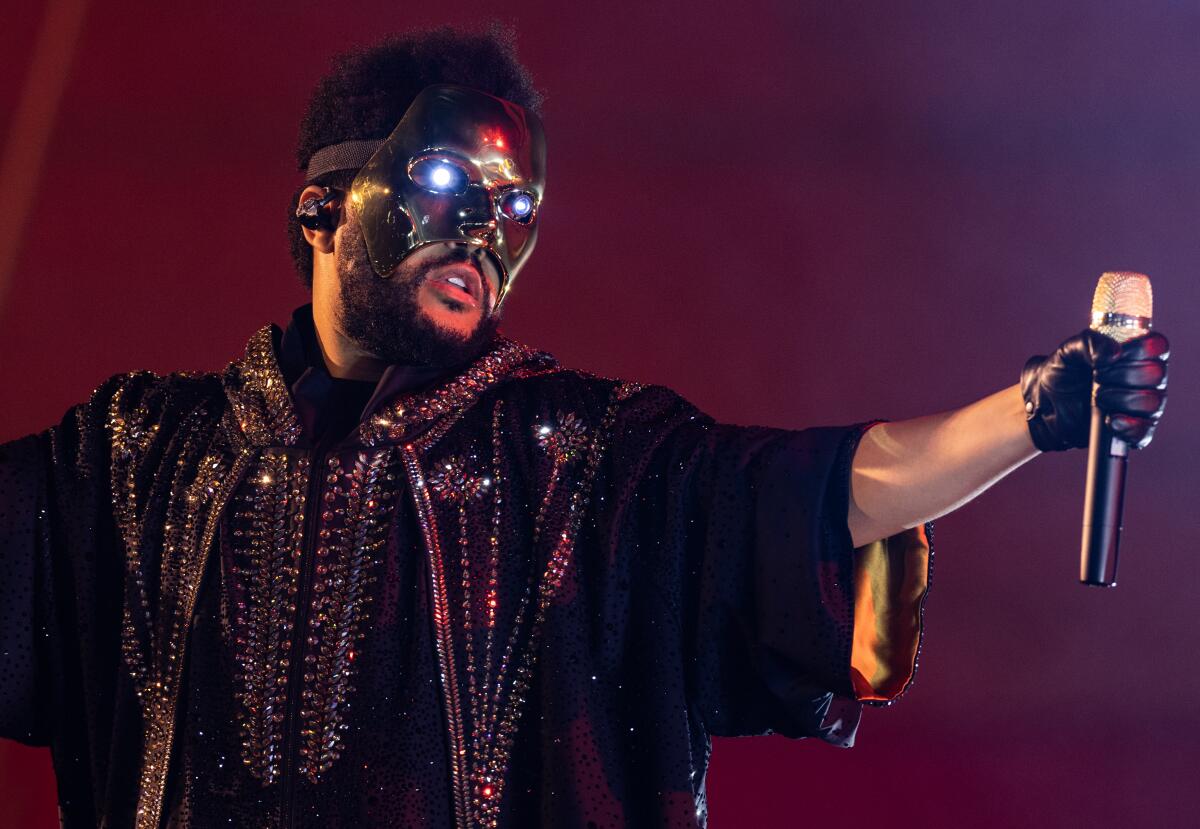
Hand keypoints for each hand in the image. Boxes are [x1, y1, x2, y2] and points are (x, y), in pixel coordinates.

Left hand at [1020, 330, 1168, 451]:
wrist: (1046, 404)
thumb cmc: (1063, 373)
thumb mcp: (1069, 351)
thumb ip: (1090, 343)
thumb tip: (1114, 352)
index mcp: (1136, 354)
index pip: (1157, 346)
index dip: (1139, 348)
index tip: (1114, 355)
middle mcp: (1146, 379)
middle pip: (1155, 374)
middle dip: (1123, 374)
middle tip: (1097, 377)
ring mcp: (1143, 406)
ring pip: (1152, 402)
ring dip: (1122, 398)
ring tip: (1097, 398)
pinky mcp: (1134, 430)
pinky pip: (1144, 431)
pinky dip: (1128, 426)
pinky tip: (1110, 420)